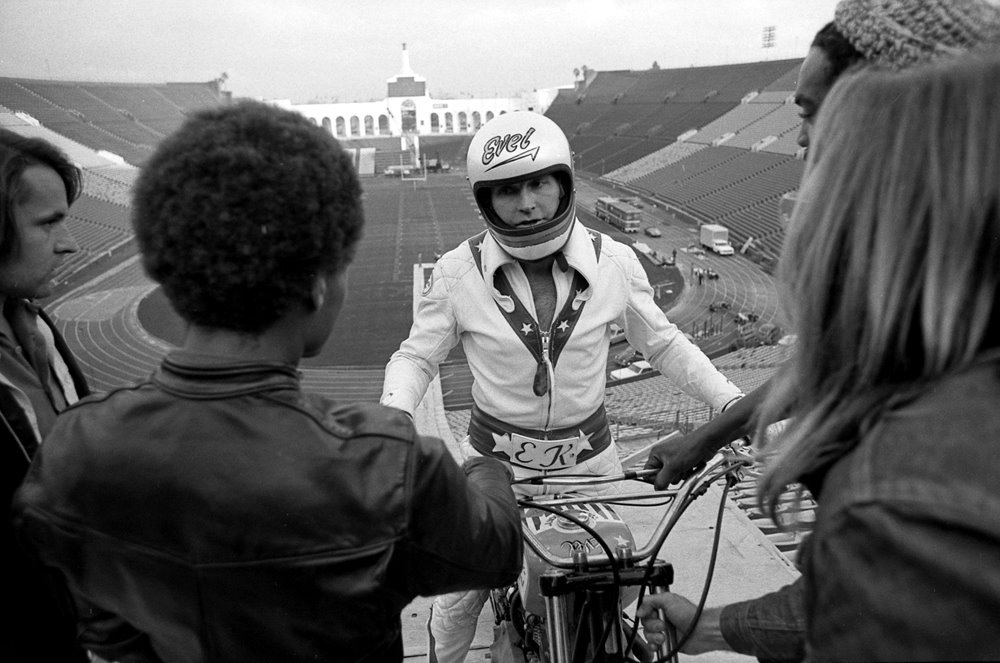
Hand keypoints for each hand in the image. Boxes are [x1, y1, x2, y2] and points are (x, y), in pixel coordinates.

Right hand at [636, 593, 728, 654]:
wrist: (702, 632)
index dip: (645, 614)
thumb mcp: (669, 600)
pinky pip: (652, 645)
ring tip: (663, 636)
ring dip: (653, 636)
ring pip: (647, 635)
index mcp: (662, 606)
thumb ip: (651, 600)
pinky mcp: (666, 642)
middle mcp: (662, 618)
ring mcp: (664, 631)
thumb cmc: (692, 615)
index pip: (644, 609)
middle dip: (652, 626)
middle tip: (662, 626)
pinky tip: (659, 643)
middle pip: (645, 623)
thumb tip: (639, 610)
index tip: (651, 615)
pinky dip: (653, 645)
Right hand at [644, 388, 762, 488]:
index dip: (655, 480)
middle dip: (672, 477)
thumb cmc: (690, 447)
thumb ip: (662, 479)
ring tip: (687, 467)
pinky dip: (688, 474)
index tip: (663, 483)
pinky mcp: (683, 464)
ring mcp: (674, 461)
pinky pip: (682, 476)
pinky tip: (692, 467)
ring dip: (681, 476)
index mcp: (656, 455)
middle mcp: (664, 458)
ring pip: (674, 478)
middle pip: (662, 478)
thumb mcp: (673, 466)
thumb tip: (657, 488)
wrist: (707, 443)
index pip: (648, 473)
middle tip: (678, 470)